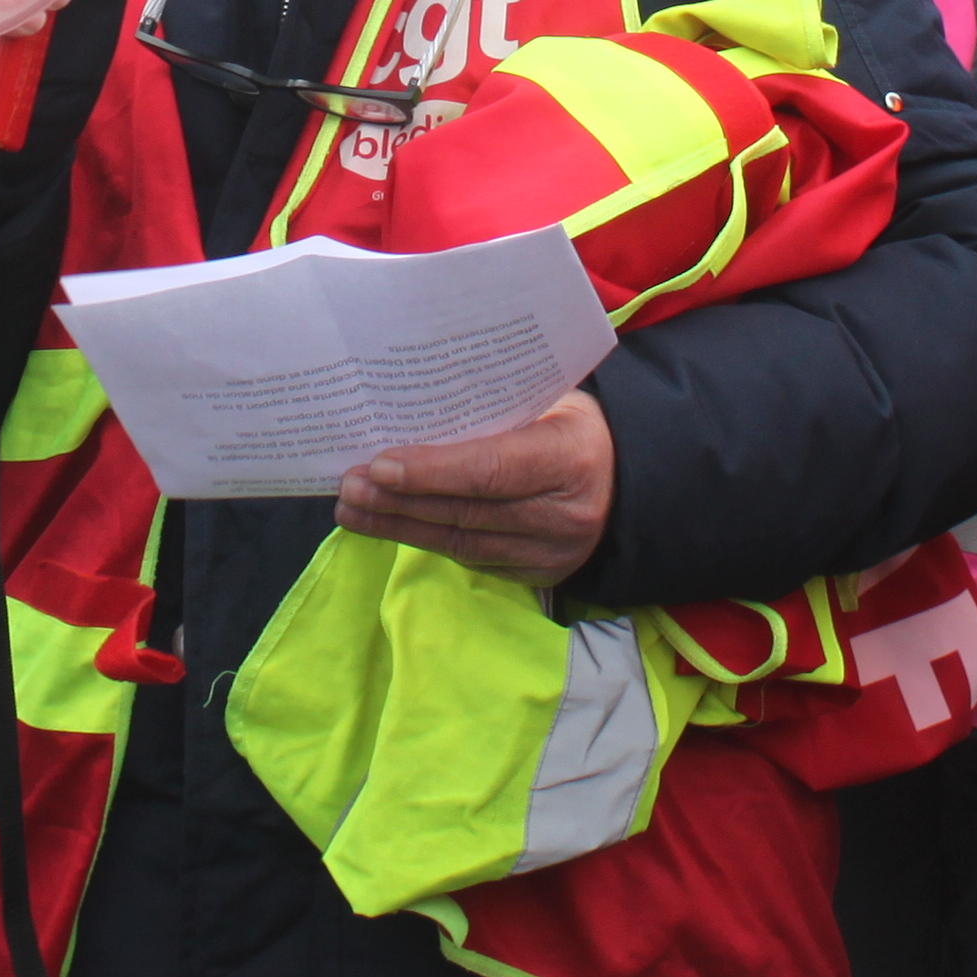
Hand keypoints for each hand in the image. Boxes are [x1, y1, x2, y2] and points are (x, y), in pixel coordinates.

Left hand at [336, 391, 614, 587]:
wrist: (629, 483)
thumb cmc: (573, 426)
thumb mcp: (550, 401)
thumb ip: (494, 407)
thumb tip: (412, 404)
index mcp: (571, 456)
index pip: (491, 469)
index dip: (432, 470)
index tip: (379, 465)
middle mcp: (564, 515)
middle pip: (468, 512)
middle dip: (399, 501)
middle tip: (348, 486)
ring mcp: (551, 553)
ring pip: (462, 542)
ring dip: (399, 526)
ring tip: (352, 508)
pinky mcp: (536, 575)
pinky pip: (471, 558)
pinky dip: (425, 539)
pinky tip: (388, 523)